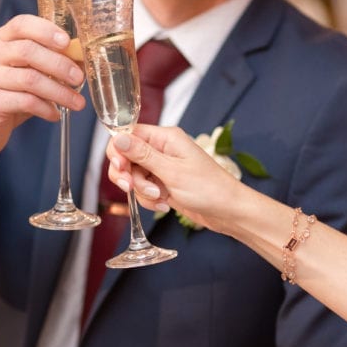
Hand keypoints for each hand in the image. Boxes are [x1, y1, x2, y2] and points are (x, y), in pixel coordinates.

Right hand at [0, 14, 85, 169]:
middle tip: (79, 78)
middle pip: (27, 51)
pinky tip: (55, 114)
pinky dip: (46, 108)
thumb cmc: (10, 94)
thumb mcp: (29, 71)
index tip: (67, 42)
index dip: (46, 30)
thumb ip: (49, 60)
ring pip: (29, 79)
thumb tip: (81, 57)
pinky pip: (25, 102)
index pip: (21, 24)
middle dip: (59, 64)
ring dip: (58, 91)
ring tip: (76, 103)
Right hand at [106, 124, 240, 229]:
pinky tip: (165, 204)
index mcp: (165, 138)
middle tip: (132, 187)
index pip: (128, 135)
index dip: (118, 151)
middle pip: (126, 157)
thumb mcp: (172, 171)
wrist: (228, 211)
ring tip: (160, 198)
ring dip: (141, 191)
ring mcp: (162, 167)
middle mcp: (162, 149)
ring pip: (133, 176)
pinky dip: (149, 199)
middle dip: (129, 176)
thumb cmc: (209, 188)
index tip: (121, 168)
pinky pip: (143, 190)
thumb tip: (118, 138)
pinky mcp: (163, 183)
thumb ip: (142, 155)